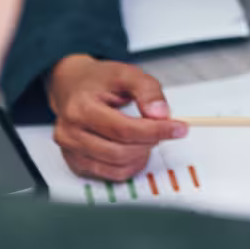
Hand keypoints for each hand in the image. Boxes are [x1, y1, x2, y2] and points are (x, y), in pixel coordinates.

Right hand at [45, 54, 187, 180]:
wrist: (70, 85)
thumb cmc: (97, 80)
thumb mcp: (126, 73)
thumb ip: (147, 90)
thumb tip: (161, 114)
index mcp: (82, 108)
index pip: (124, 129)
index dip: (156, 131)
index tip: (179, 129)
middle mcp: (71, 133)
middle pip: (121, 151)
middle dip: (150, 142)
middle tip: (162, 129)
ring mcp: (70, 151)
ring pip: (117, 166)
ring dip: (141, 155)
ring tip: (147, 137)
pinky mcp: (75, 163)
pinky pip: (110, 175)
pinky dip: (130, 166)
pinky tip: (136, 150)